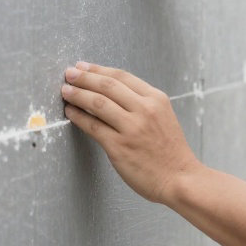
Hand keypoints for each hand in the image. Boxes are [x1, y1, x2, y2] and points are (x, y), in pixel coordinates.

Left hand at [60, 62, 200, 204]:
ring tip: (66, 90)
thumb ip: (143, 104)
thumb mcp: (163, 117)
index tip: (84, 67)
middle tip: (69, 73)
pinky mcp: (119, 147)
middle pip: (108, 85)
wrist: (180, 179)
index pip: (122, 76)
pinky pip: (93, 127)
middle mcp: (145, 110)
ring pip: (97, 103)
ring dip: (77, 94)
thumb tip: (110, 93)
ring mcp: (132, 128)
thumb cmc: (170, 152)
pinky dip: (78, 117)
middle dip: (85, 77)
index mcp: (156, 99)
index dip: (99, 69)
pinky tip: (70, 112)